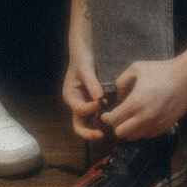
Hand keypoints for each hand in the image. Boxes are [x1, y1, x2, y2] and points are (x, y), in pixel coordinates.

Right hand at [62, 0, 105, 139]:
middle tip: (101, 135)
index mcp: (70, 96)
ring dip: (97, 128)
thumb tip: (100, 99)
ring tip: (111, 130)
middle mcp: (75, 103)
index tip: (102, 102)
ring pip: (88, 123)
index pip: (80, 109)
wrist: (84, 52)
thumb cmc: (83, 59)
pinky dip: (103, 120)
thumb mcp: (86, 69)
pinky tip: (115, 120)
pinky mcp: (93, 103)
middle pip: (79, 125)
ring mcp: (84, 105)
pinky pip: (97, 116)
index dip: (91, 108)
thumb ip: (92, 84)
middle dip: (88, 132)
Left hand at [102, 59, 186, 140]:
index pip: (113, 120)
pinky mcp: (165, 126)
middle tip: (117, 117)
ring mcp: (156, 123)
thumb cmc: (162, 70)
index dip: (106, 118)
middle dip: (116, 125)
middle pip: (121, 133)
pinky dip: (141, 130)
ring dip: (128, 129)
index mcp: (136, 102)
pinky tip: (142, 119)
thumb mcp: (136, 68)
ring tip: (130, 118)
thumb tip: (118, 96)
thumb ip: (121, 81)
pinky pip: (147, 135)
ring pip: (134, 137)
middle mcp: (145, 117)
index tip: (105, 114)